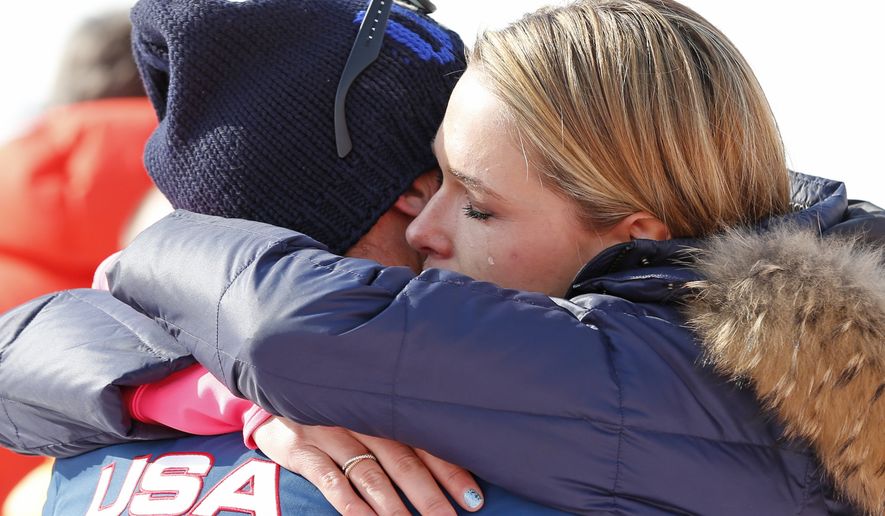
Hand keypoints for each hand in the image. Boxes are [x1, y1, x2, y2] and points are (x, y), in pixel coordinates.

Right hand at [253, 417, 483, 514]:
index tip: (473, 500)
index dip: (451, 472)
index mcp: (384, 409)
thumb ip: (399, 430)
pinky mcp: (301, 448)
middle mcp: (362, 418)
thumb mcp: (365, 409)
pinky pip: (329, 480)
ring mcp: (331, 432)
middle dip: (430, 497)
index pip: (425, 443)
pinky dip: (350, 504)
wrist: (273, 385)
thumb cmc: (332, 407)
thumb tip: (444, 467)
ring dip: (394, 507)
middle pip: (403, 461)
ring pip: (370, 474)